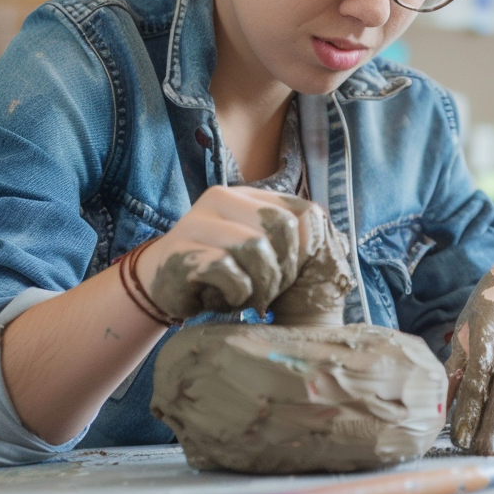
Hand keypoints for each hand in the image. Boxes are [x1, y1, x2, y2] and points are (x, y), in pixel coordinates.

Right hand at [136, 186, 351, 323]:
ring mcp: (198, 222)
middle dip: (286, 267)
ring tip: (252, 298)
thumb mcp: (254, 248)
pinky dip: (237, 292)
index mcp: (244, 195)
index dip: (309, 246)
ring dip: (262, 284)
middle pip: (280, 226)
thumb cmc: (218, 269)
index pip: (298, 209)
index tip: (299, 274)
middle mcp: (220, 199)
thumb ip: (286, 238)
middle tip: (274, 291)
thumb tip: (333, 237)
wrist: (160, 284)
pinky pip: (227, 270)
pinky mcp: (182, 252)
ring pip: (255, 248)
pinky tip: (229, 298)